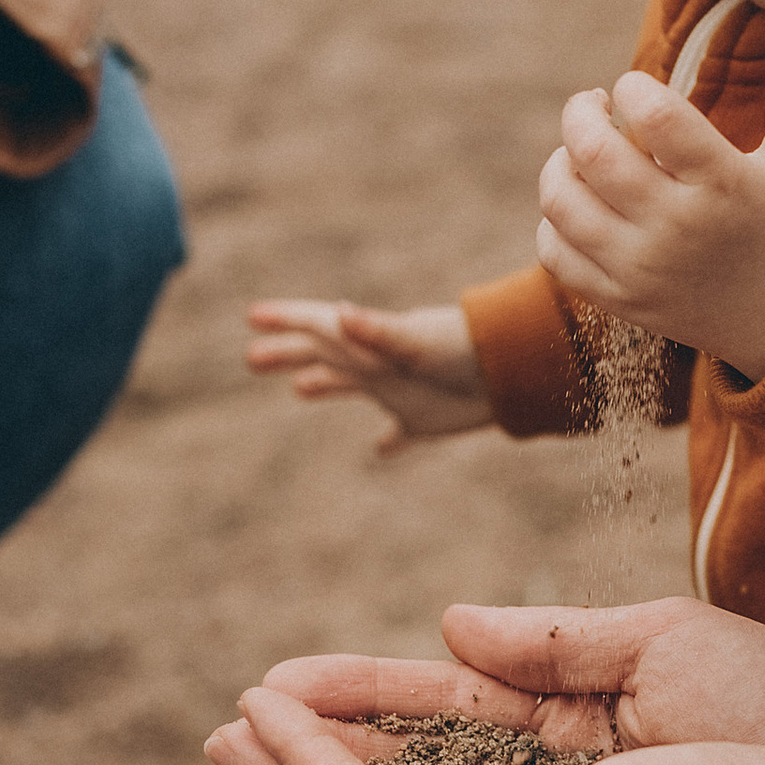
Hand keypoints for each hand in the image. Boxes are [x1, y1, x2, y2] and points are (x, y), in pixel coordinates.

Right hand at [244, 298, 493, 453]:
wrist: (511, 372)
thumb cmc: (464, 349)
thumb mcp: (414, 340)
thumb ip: (376, 331)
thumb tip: (338, 313)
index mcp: (370, 343)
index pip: (319, 326)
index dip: (285, 320)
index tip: (252, 315)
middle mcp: (379, 364)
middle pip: (324, 356)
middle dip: (288, 354)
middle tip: (252, 357)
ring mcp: (399, 391)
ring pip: (352, 386)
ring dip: (324, 385)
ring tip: (300, 388)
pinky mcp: (424, 419)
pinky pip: (400, 433)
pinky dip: (390, 441)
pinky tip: (381, 450)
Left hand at [535, 23, 764, 378]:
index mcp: (723, 185)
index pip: (655, 116)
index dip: (633, 88)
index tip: (637, 89)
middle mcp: (677, 229)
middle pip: (593, 155)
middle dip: (581, 114)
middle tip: (594, 106)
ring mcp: (643, 269)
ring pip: (562, 203)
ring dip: (560, 164)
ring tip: (582, 152)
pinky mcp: (621, 300)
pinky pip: (556, 255)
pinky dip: (554, 221)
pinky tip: (581, 202)